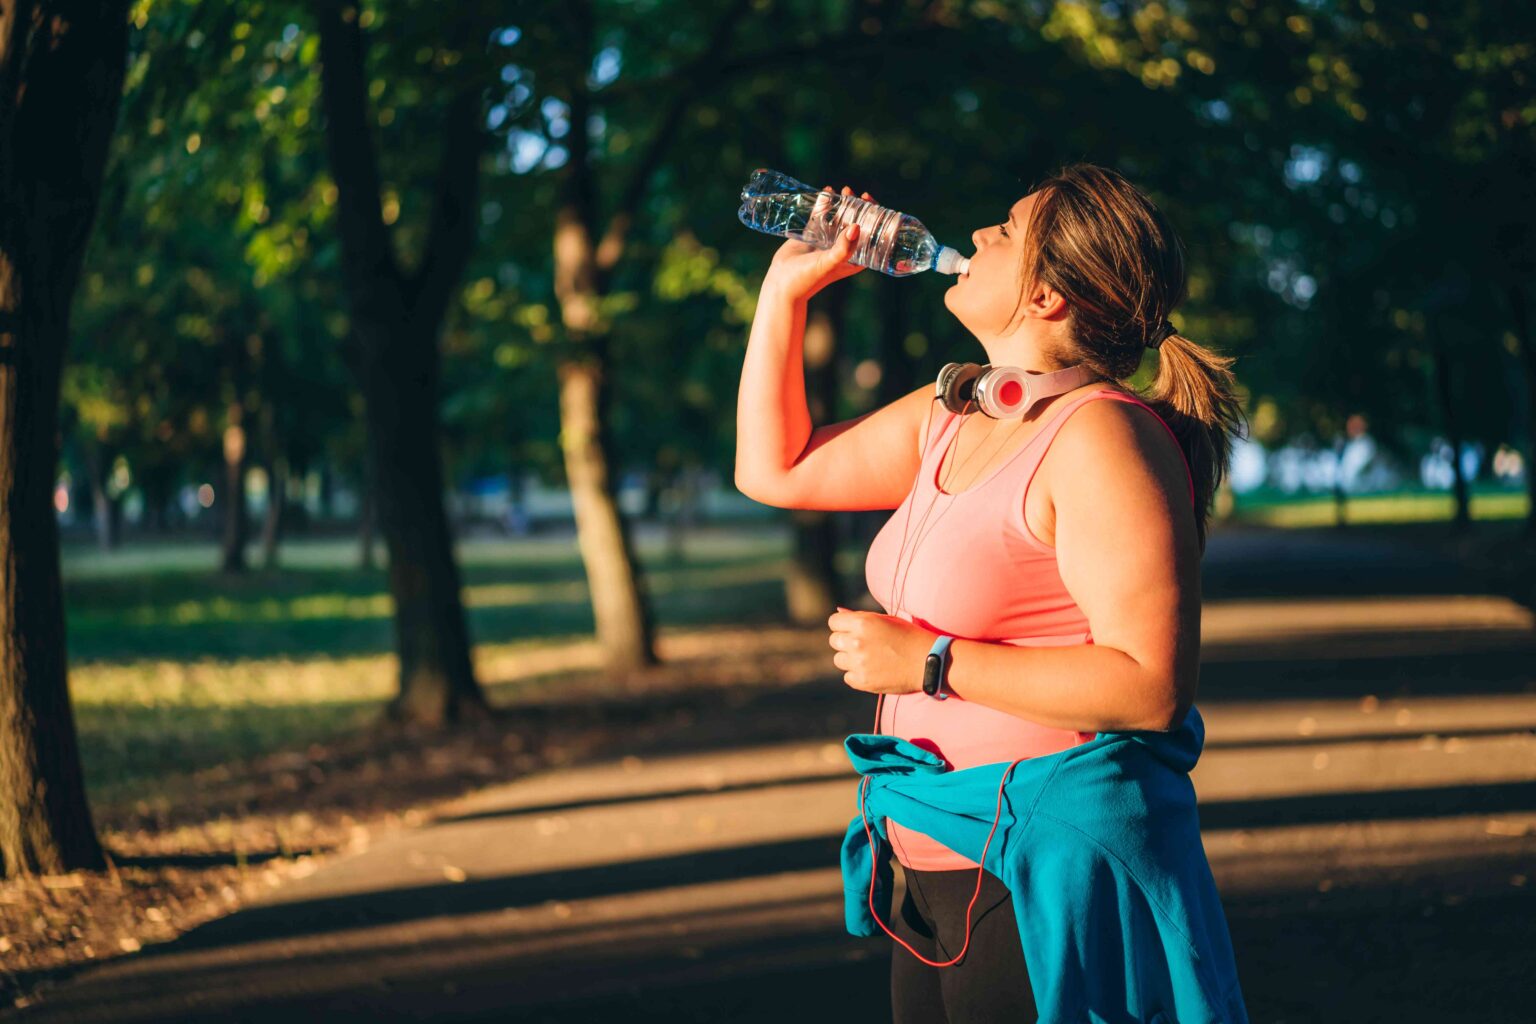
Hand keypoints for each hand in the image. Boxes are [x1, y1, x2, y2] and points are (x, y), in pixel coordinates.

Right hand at [763, 184, 875, 302]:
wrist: (782, 284)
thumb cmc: (808, 278)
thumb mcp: (830, 263)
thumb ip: (844, 247)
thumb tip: (856, 226)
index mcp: (854, 258)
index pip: (871, 236)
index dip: (875, 219)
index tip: (871, 203)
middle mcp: (843, 249)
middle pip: (856, 223)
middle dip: (859, 207)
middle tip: (856, 194)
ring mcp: (827, 241)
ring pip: (840, 217)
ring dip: (843, 203)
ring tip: (844, 190)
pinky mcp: (812, 235)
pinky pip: (821, 216)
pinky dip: (825, 204)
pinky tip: (827, 191)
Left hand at [827, 605, 933, 694]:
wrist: (928, 661)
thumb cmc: (909, 636)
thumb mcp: (886, 619)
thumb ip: (859, 616)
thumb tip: (839, 610)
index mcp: (862, 622)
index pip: (834, 622)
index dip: (842, 625)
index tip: (852, 630)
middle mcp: (857, 642)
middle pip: (834, 641)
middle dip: (845, 642)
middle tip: (864, 645)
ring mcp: (859, 663)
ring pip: (839, 660)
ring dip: (850, 659)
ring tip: (870, 659)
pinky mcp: (863, 681)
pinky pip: (848, 677)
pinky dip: (857, 675)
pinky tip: (873, 670)